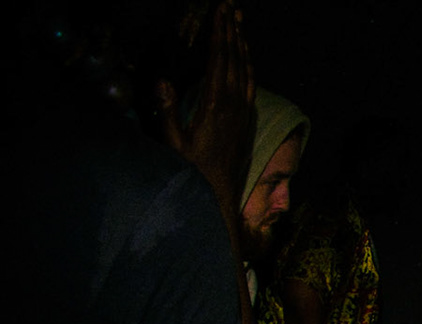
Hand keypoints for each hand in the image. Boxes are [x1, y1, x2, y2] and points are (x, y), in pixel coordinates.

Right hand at [157, 2, 255, 211]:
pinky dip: (247, 66)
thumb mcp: (173, 143)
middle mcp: (235, 107)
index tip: (221, 11)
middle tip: (232, 6)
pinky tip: (245, 59)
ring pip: (246, 71)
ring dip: (243, 45)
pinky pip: (250, 86)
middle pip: (236, 59)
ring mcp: (243, 114)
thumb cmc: (192, 173)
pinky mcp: (246, 122)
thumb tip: (163, 81)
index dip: (220, 33)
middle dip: (233, 31)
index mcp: (216, 106)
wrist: (219, 199)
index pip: (220, 60)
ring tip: (239, 23)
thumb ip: (168, 111)